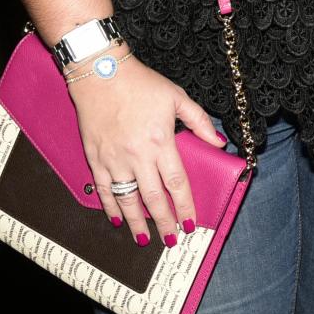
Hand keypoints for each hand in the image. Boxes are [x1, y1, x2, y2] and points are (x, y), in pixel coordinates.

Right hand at [70, 54, 224, 245]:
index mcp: (160, 141)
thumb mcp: (177, 97)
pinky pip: (104, 189)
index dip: (184, 205)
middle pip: (153, 198)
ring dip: (137, 222)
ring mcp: (114, 159)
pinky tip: (117, 219)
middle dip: (164, 222)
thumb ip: (200, 121)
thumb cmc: (141, 84)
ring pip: (127, 199)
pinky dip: (110, 207)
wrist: (101, 74)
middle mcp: (137, 155)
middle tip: (170, 239)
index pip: (176, 182)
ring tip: (145, 239)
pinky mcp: (95, 158)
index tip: (190, 222)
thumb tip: (218, 143)